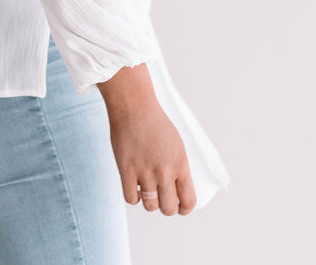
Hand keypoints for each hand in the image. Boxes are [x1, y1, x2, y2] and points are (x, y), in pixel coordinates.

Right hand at [107, 99, 196, 215]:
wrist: (133, 106)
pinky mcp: (126, 170)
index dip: (184, 208)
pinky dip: (133, 196)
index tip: (180, 207)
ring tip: (146, 188)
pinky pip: (131, 199)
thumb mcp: (176, 143)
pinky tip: (134, 185)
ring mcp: (145, 171)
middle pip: (169, 208)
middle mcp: (165, 171)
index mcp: (180, 163)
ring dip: (148, 201)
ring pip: (150, 206)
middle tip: (161, 197)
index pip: (189, 200)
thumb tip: (176, 186)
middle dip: (165, 206)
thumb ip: (178, 166)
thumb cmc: (154, 121)